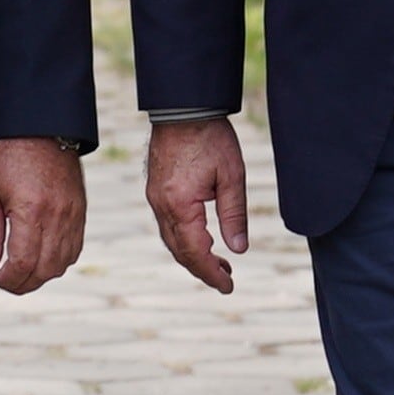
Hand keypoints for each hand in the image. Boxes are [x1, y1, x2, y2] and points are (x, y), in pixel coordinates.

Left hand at [0, 137, 88, 293]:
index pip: (23, 263)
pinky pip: (73, 250)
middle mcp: (57, 216)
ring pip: (61, 264)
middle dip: (21, 283)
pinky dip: (56, 262)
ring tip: (19, 272)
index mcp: (31, 211)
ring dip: (40, 276)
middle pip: (44, 270)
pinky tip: (39, 259)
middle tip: (3, 280)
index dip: (7, 279)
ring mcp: (72, 216)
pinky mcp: (80, 213)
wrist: (39, 128)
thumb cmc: (6, 157)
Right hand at [144, 117, 254, 293]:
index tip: (228, 286)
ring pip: (171, 240)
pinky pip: (167, 225)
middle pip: (180, 251)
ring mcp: (155, 198)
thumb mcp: (232, 176)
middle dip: (202, 269)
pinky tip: (202, 239)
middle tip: (226, 279)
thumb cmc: (210, 138)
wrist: (182, 108)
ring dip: (193, 256)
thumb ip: (234, 215)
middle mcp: (161, 206)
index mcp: (180, 205)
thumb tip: (238, 249)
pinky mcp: (155, 190)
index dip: (212, 273)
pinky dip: (184, 240)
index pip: (195, 252)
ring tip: (219, 262)